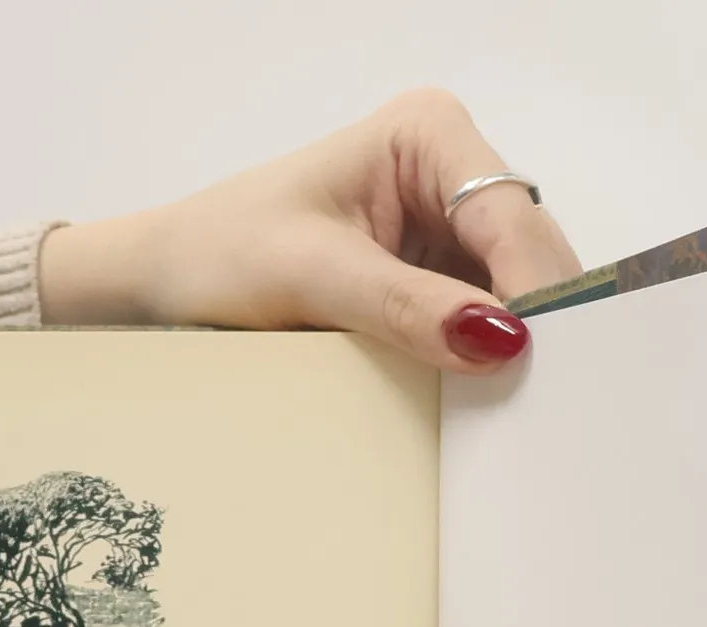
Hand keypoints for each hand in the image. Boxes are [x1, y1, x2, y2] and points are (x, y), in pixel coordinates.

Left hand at [39, 89, 583, 372]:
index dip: (533, 289)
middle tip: (543, 402)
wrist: (163, 286)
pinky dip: (481, 366)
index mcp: (427, 135)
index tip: (536, 361)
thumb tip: (499, 339)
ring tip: (518, 412)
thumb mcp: (311, 278)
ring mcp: (444, 234)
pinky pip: (479, 329)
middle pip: (527, 255)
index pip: (509, 216)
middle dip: (535, 322)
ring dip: (512, 352)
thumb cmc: (217, 255)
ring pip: (513, 298)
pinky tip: (481, 404)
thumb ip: (406, 306)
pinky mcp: (430, 287)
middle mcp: (448, 175)